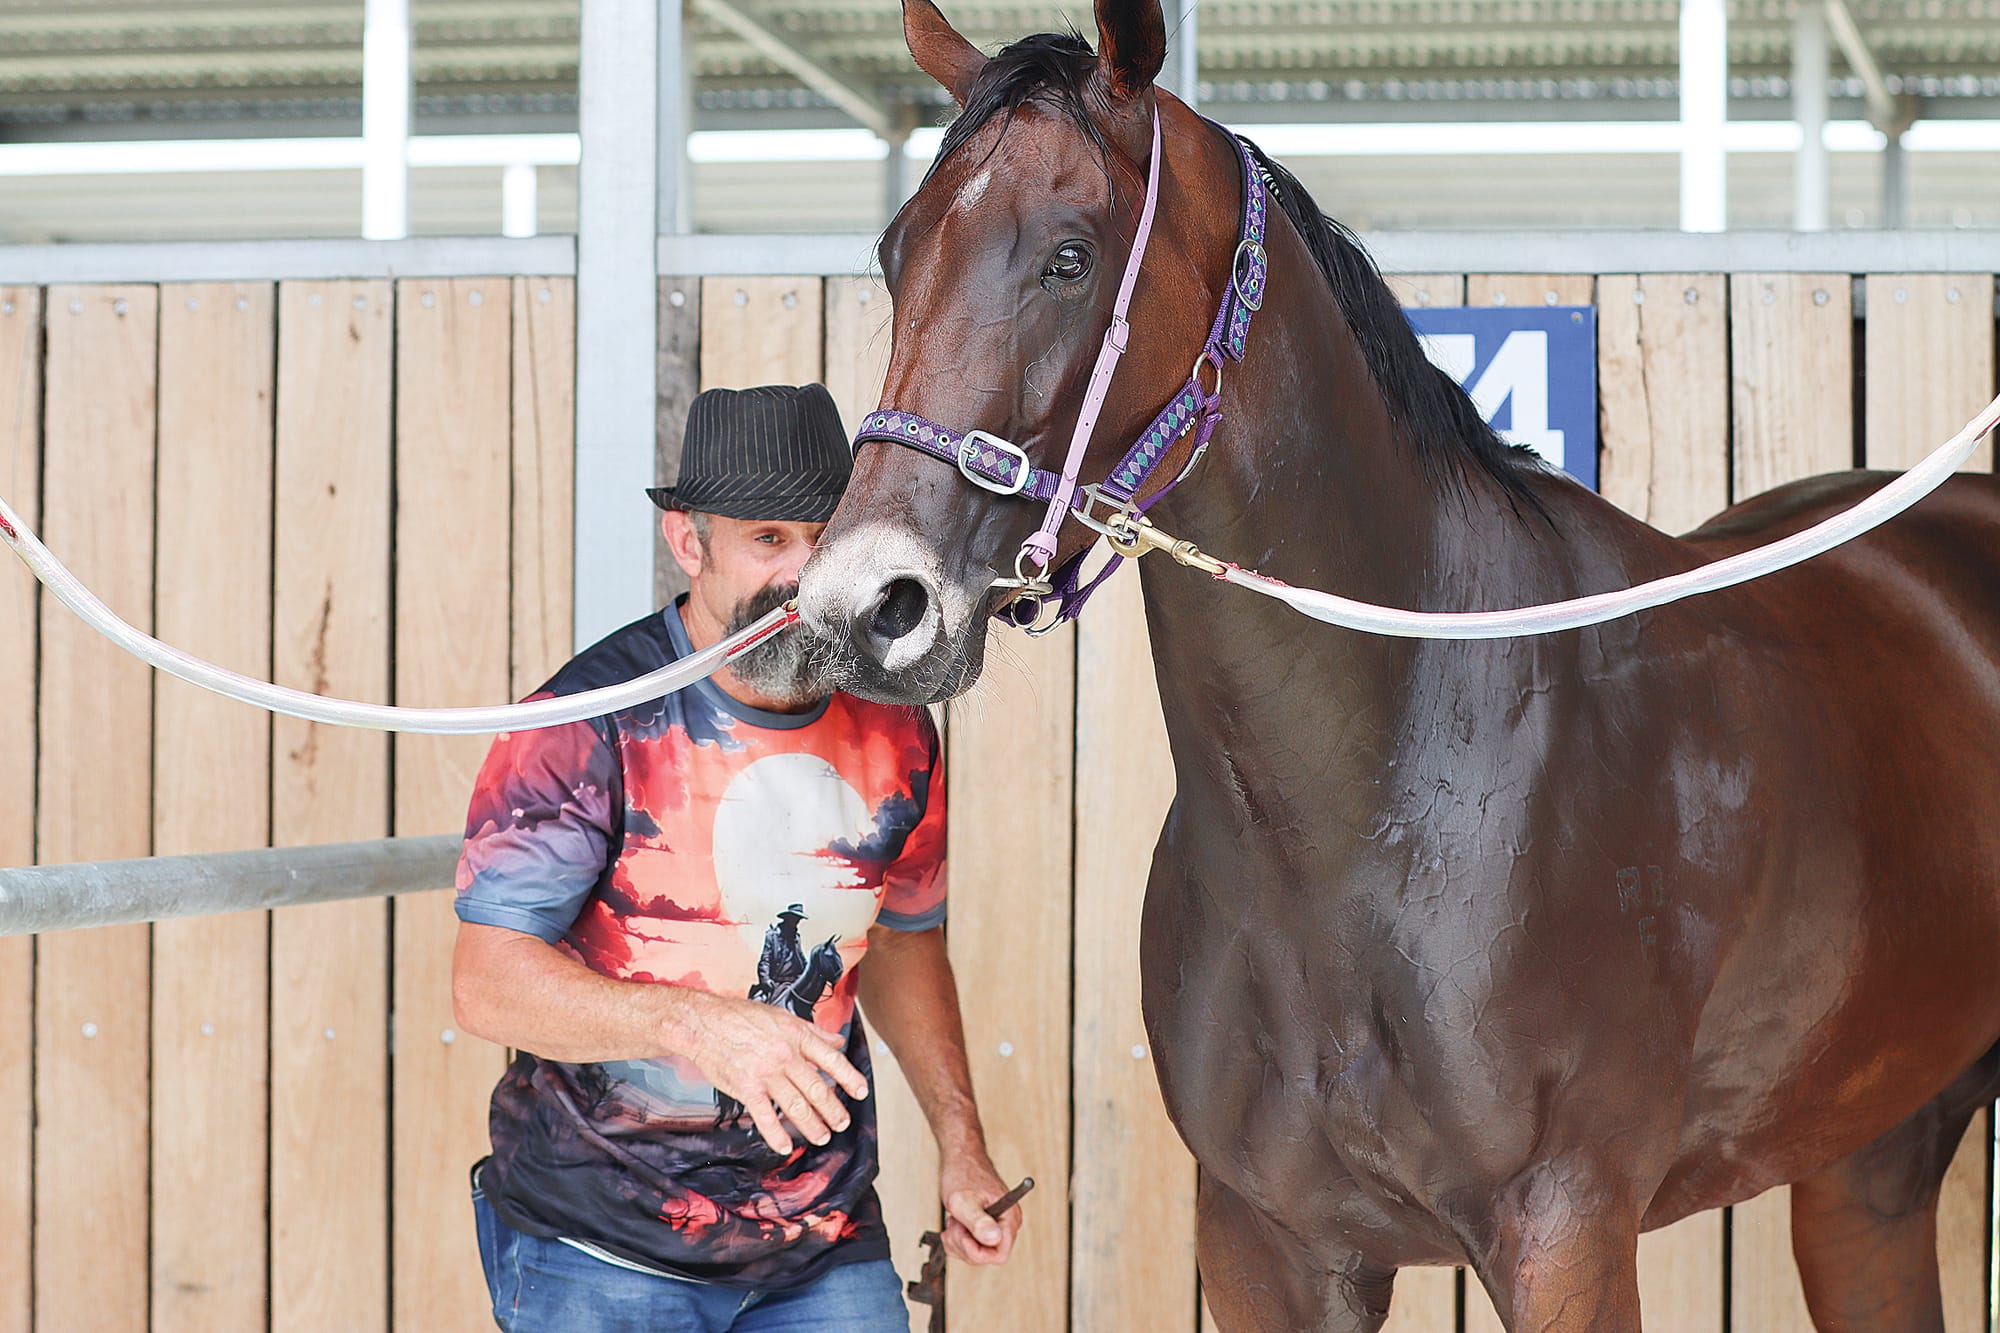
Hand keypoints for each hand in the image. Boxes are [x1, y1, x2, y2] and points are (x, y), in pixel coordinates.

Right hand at [668, 991, 867, 1154]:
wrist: (703, 1023)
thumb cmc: (742, 1017)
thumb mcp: (782, 1016)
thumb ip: (812, 1032)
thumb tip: (838, 1041)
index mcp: (797, 1036)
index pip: (831, 1059)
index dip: (849, 1078)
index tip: (861, 1092)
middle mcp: (785, 1055)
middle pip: (817, 1088)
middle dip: (833, 1110)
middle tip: (842, 1124)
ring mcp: (766, 1073)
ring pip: (796, 1105)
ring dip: (812, 1125)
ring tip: (822, 1137)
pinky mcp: (746, 1088)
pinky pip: (765, 1117)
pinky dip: (777, 1135)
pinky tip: (785, 1147)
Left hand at [939, 1148, 1021, 1264]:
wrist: (962, 1158)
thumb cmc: (963, 1174)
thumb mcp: (964, 1200)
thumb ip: (978, 1221)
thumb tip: (994, 1238)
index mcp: (1009, 1219)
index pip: (999, 1255)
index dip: (976, 1252)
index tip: (961, 1233)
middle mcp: (1008, 1224)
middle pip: (987, 1256)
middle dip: (964, 1245)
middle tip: (953, 1223)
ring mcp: (998, 1225)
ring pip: (978, 1252)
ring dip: (959, 1241)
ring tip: (954, 1220)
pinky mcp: (988, 1225)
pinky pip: (974, 1244)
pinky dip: (959, 1238)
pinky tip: (955, 1223)